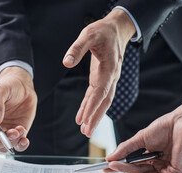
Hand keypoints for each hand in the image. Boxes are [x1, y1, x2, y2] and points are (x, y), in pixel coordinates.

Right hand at [0, 66, 36, 151]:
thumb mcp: (0, 91)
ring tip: (20, 130)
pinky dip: (21, 145)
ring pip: (3, 147)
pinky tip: (24, 138)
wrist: (23, 86)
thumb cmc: (8, 86)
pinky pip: (17, 146)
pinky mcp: (16, 134)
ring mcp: (3, 132)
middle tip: (11, 132)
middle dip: (1, 142)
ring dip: (12, 142)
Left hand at [63, 9, 135, 136]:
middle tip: (87, 132)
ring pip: (102, 101)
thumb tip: (66, 62)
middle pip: (104, 101)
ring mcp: (108, 79)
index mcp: (109, 67)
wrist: (116, 30)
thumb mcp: (88, 34)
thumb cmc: (102, 31)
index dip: (93, 106)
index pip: (101, 90)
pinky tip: (81, 118)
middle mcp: (111, 76)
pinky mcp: (102, 79)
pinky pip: (96, 96)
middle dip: (96, 117)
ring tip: (85, 131)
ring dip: (94, 116)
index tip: (86, 119)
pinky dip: (89, 107)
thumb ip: (77, 48)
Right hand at [105, 93, 181, 172]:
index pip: (133, 164)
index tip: (107, 168)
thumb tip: (110, 157)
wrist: (181, 122)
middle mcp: (159, 164)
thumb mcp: (140, 139)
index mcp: (152, 156)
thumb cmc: (165, 127)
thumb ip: (125, 149)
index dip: (120, 167)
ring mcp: (167, 169)